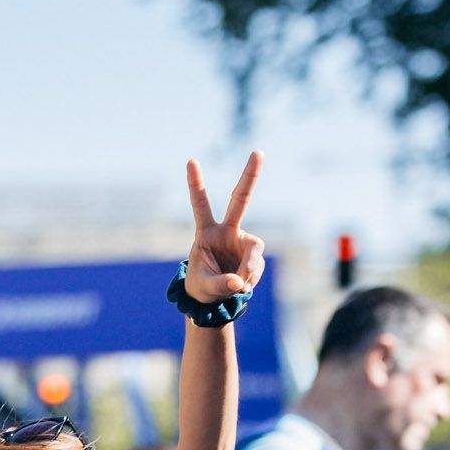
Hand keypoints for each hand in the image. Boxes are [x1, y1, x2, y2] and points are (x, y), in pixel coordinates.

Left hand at [183, 152, 265, 302]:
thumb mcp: (205, 287)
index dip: (196, 184)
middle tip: (258, 152)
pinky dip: (251, 279)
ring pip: (254, 252)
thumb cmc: (202, 287)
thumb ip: (220, 284)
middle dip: (250, 176)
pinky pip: (257, 266)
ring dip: (248, 271)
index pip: (200, 205)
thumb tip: (238, 281)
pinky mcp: (254, 253)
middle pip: (240, 199)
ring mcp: (243, 240)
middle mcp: (227, 230)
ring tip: (237, 287)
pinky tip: (241, 286)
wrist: (215, 297)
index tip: (191, 160)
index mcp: (206, 232)